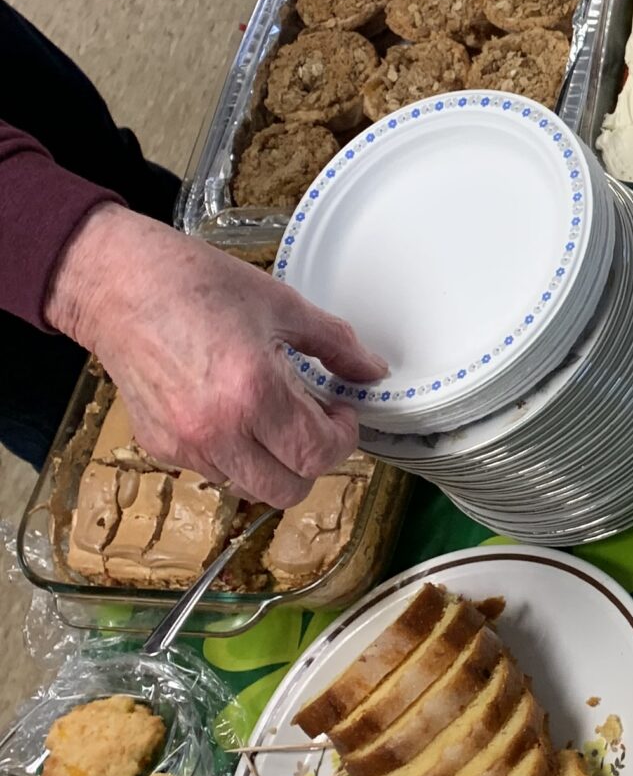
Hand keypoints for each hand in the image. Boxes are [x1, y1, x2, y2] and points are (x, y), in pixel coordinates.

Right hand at [44, 206, 385, 507]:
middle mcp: (216, 430)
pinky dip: (234, 454)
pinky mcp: (158, 447)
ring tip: (272, 415)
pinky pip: (212, 471)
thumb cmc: (194, 285)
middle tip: (315, 422)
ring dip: (273, 462)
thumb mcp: (282, 305)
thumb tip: (371, 370)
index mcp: (253, 392)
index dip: (343, 438)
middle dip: (312, 461)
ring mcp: (184, 444)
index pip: (317, 454)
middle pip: (288, 490)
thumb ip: (336, 344)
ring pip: (250, 487)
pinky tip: (233, 412)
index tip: (342, 413)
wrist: (119, 285)